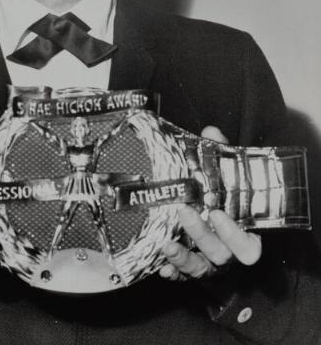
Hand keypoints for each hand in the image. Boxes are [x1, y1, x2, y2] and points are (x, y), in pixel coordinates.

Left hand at [159, 126, 261, 280]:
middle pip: (220, 254)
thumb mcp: (226, 177)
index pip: (248, 244)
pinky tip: (160, 267)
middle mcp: (228, 253)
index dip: (235, 234)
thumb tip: (210, 131)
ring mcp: (209, 265)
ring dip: (183, 258)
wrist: (218, 222)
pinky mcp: (191, 271)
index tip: (218, 213)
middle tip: (184, 212)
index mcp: (243, 233)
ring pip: (200, 268)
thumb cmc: (224, 198)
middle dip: (202, 235)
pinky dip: (172, 272)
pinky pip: (182, 277)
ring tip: (166, 244)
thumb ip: (220, 155)